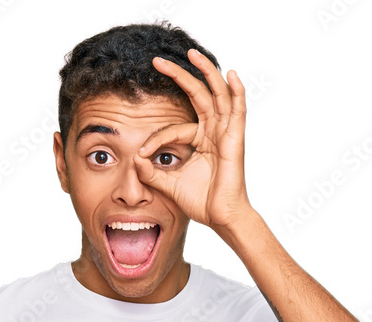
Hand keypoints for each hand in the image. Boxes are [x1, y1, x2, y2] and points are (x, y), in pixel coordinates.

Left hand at [133, 48, 252, 231]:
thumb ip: (152, 172)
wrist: (220, 218)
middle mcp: (214, 132)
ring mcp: (225, 134)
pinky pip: (237, 110)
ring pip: (216, 94)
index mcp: (200, 141)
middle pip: (197, 95)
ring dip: (206, 72)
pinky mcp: (235, 139)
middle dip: (179, 76)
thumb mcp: (170, 184)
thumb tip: (134, 159)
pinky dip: (236, 92)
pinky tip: (231, 75)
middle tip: (158, 61)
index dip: (156, 139)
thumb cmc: (201, 203)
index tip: (141, 155)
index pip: (174, 128)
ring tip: (193, 53)